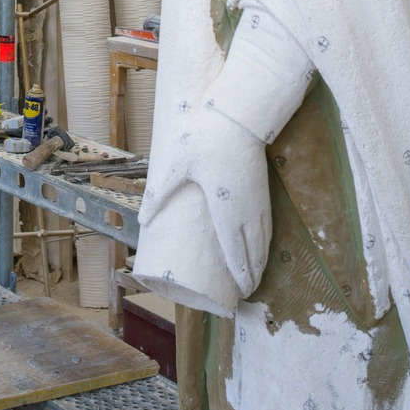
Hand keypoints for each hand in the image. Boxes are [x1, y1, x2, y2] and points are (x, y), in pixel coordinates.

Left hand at [141, 106, 272, 299]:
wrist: (236, 116)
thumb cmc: (203, 139)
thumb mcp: (175, 166)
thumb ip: (159, 194)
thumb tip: (142, 219)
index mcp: (225, 210)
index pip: (236, 252)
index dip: (240, 274)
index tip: (241, 292)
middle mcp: (245, 211)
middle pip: (253, 251)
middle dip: (251, 274)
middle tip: (247, 293)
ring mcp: (257, 201)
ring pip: (264, 239)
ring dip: (261, 260)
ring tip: (256, 276)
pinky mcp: (262, 191)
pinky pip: (268, 225)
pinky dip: (267, 242)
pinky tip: (264, 246)